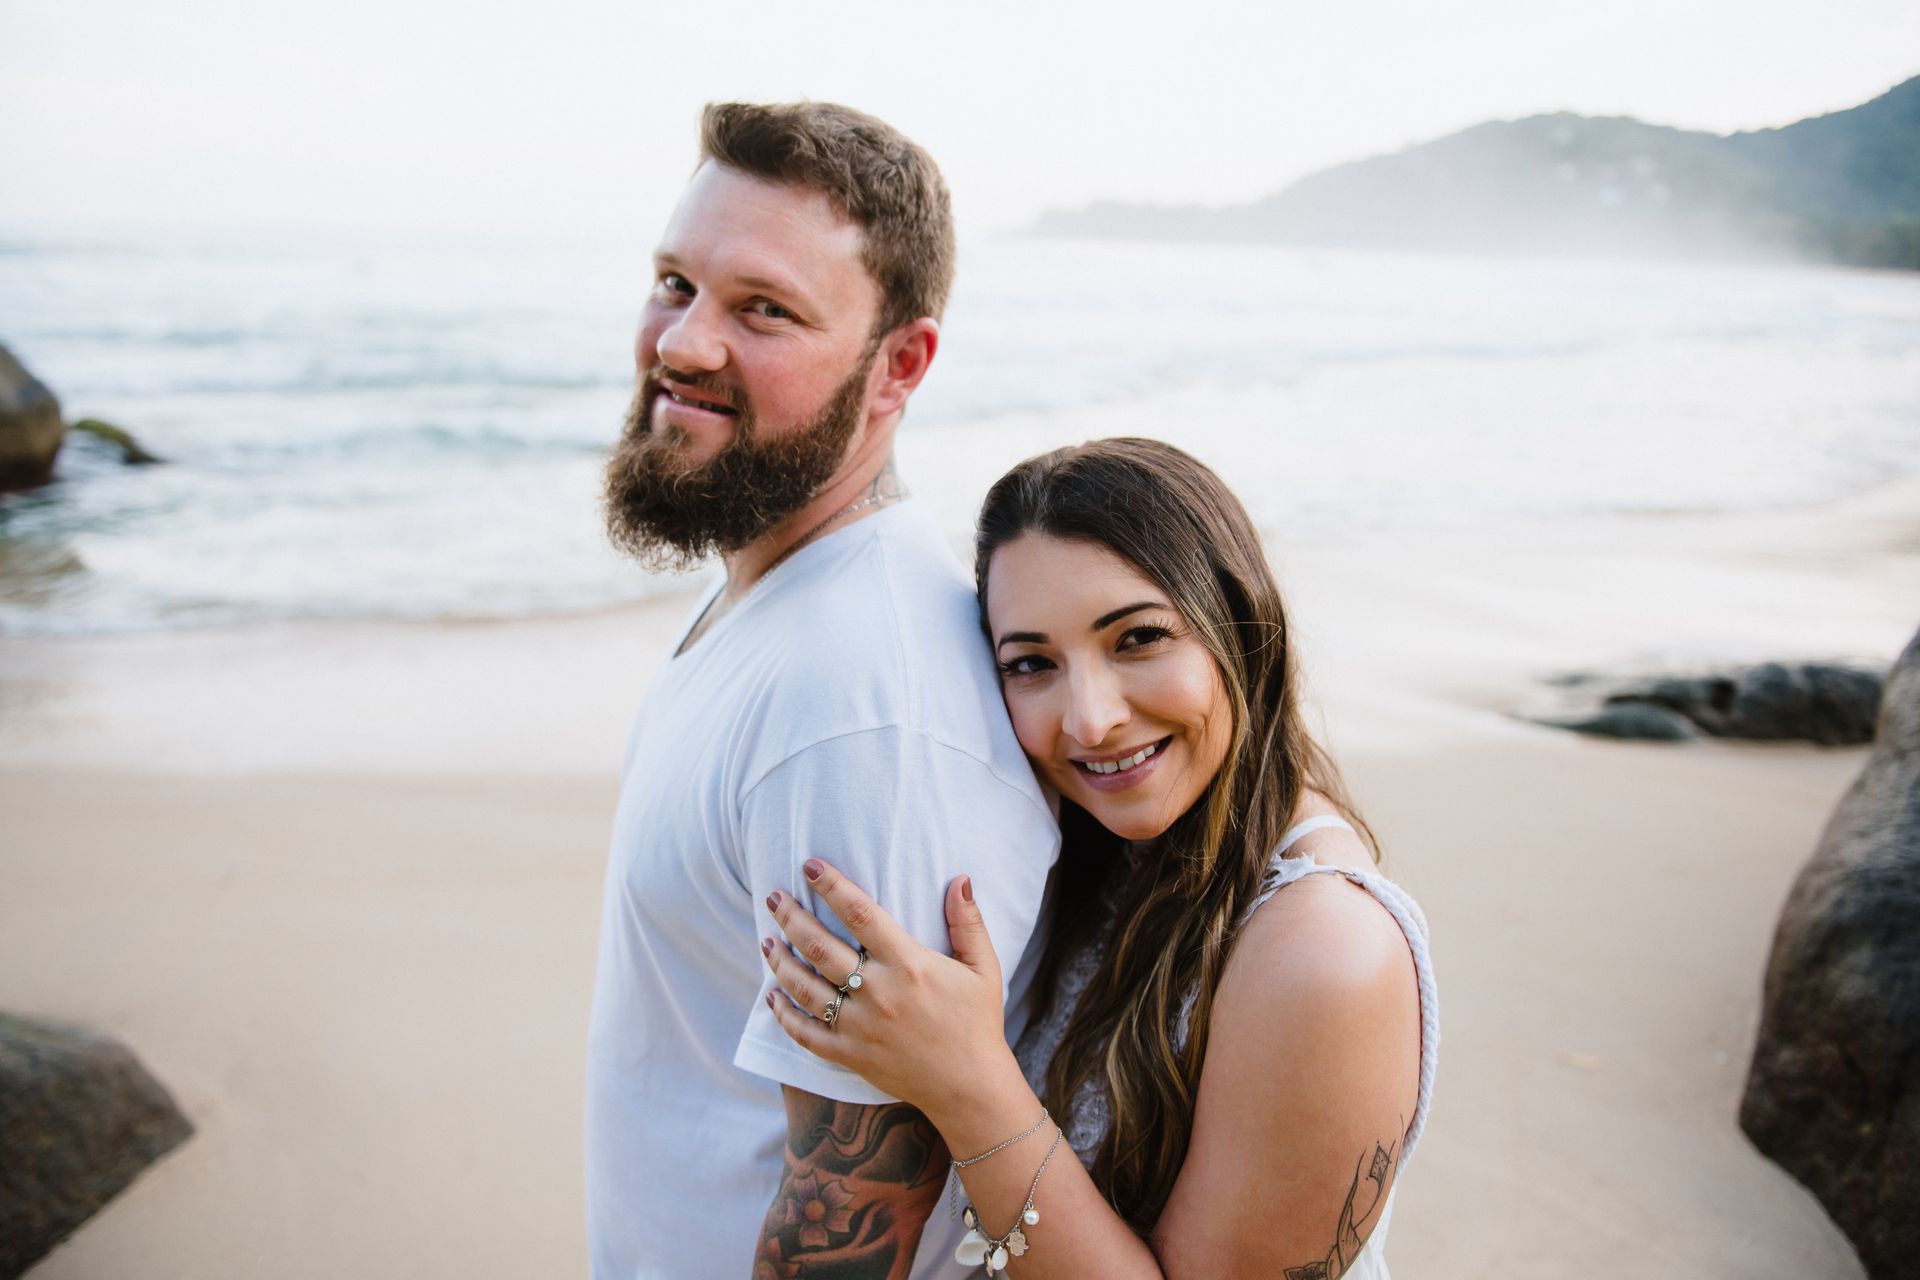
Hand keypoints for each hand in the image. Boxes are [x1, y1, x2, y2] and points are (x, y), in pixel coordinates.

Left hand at [763, 859, 1020, 1120]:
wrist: (970, 1087)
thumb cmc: (977, 1023)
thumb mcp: (984, 969)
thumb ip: (969, 922)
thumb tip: (960, 878)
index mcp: (908, 964)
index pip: (860, 914)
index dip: (832, 886)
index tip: (810, 866)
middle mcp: (877, 992)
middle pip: (820, 945)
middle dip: (791, 916)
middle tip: (774, 897)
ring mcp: (859, 1027)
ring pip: (804, 986)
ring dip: (780, 960)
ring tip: (767, 939)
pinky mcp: (849, 1055)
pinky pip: (805, 1033)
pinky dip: (784, 1014)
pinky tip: (772, 997)